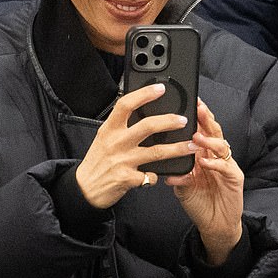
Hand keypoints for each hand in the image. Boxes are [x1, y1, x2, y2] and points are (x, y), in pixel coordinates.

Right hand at [76, 83, 194, 208]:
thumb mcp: (104, 138)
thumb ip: (120, 126)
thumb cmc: (97, 161)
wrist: (85, 188)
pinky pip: (150, 175)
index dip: (144, 94)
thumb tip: (141, 111)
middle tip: (183, 120)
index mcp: (109, 129)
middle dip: (169, 121)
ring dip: (177, 149)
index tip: (160, 88)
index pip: (126, 105)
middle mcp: (116, 142)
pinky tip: (156, 175)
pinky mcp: (128, 179)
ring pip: (156, 152)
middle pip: (148, 126)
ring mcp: (123, 161)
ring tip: (192, 145)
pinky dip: (156, 176)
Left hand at [167, 99, 243, 265]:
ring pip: (221, 145)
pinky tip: (205, 161)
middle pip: (213, 131)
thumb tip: (160, 158)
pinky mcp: (234, 178)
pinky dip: (215, 163)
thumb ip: (176, 171)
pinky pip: (225, 167)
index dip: (196, 117)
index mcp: (203, 155)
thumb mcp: (182, 184)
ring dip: (209, 139)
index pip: (201, 130)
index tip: (186, 103)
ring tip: (197, 136)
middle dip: (205, 118)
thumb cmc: (200, 202)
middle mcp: (215, 156)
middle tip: (197, 107)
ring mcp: (226, 166)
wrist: (215, 224)